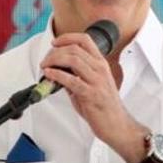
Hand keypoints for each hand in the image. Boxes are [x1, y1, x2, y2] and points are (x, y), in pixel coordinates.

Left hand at [40, 33, 145, 160]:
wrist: (116, 124)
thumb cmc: (104, 106)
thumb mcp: (91, 84)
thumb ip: (76, 75)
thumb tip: (57, 70)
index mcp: (101, 64)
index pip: (84, 40)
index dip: (67, 38)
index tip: (55, 42)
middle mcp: (100, 69)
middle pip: (74, 49)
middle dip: (55, 52)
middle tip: (46, 60)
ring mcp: (97, 81)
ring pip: (73, 60)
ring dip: (54, 61)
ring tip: (45, 66)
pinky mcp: (91, 94)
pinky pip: (71, 80)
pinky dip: (57, 75)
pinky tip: (49, 75)